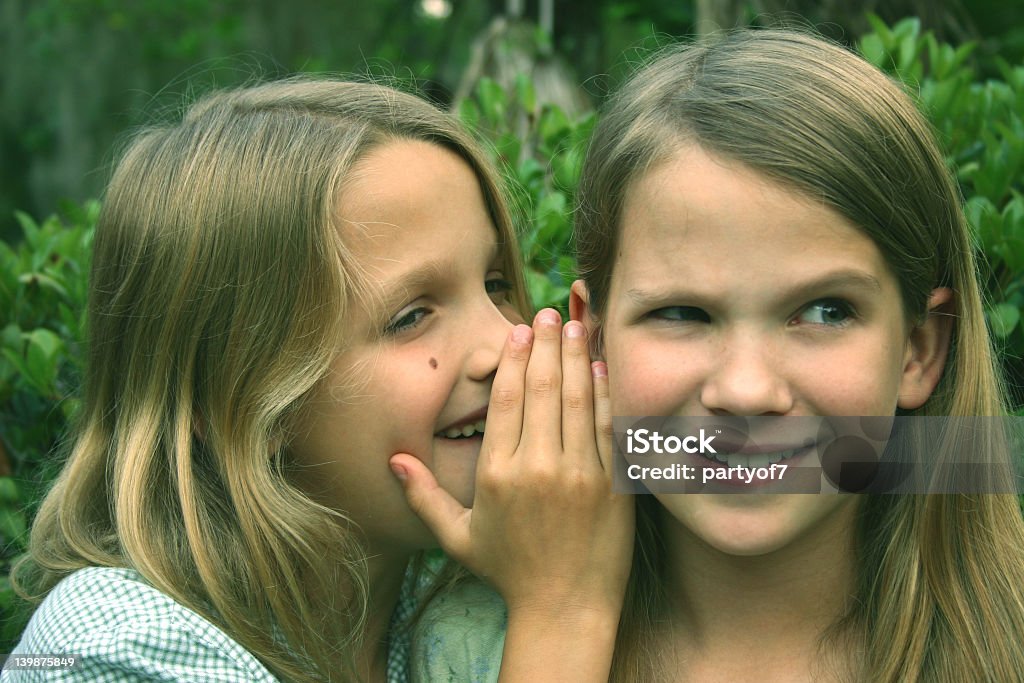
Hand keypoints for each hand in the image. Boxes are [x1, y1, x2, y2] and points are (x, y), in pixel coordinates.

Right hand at [390, 307, 633, 618]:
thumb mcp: (457, 538)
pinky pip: (606, 425)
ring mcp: (579, 473)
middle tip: (548, 313)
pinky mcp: (611, 483)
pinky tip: (600, 364)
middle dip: (546, 344)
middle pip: (543, 389)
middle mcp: (537, 467)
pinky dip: (603, 391)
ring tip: (574, 324)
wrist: (565, 608)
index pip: (508, 400)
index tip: (519, 330)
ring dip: (576, 356)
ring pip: (577, 399)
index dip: (514, 358)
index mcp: (497, 474)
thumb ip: (424, 496)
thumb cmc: (508, 572)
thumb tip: (394, 461)